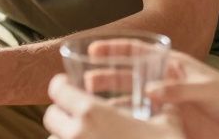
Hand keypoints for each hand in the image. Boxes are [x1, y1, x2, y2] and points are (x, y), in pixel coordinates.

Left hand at [45, 74, 183, 138]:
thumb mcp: (167, 124)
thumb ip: (163, 108)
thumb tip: (168, 102)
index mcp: (91, 112)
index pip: (58, 89)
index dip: (62, 85)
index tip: (68, 86)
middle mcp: (76, 133)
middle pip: (50, 116)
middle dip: (61, 114)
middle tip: (76, 115)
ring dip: (63, 137)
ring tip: (84, 137)